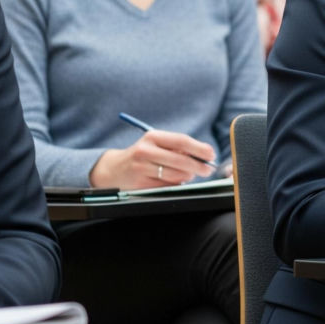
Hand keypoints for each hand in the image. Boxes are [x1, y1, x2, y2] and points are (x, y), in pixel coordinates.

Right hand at [89, 129, 215, 189]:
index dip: (199, 148)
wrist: (113, 169)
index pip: (181, 141)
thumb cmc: (142, 155)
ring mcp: (142, 169)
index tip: (211, 154)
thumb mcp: (156, 144)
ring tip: (191, 174)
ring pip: (174, 175)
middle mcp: (145, 151)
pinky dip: (176, 184)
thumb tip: (203, 155)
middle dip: (198, 166)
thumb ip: (177, 148)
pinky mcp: (140, 184)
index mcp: (152, 137)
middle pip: (180, 160)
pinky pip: (166, 186)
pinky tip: (176, 181)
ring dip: (187, 176)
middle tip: (208, 169)